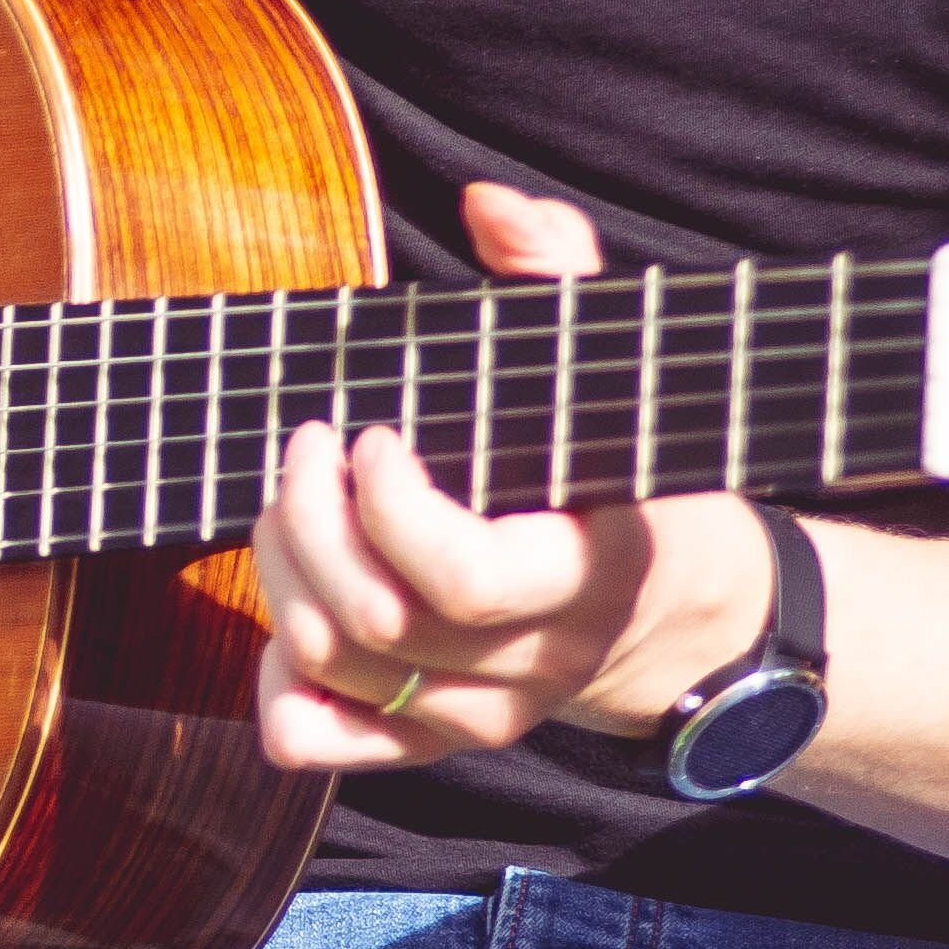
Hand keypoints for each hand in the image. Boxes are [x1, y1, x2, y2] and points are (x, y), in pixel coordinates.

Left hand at [247, 183, 779, 775]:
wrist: (674, 617)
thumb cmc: (626, 475)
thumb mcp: (621, 374)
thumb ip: (564, 277)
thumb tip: (490, 205)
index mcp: (585, 574)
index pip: (462, 580)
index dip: (389, 508)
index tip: (373, 435)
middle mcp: (529, 663)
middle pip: (372, 620)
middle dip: (310, 520)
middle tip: (307, 449)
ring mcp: (476, 715)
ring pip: (331, 665)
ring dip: (282, 569)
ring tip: (293, 498)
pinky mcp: (428, 742)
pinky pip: (314, 739)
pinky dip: (273, 676)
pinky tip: (293, 602)